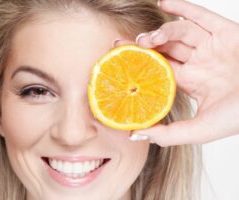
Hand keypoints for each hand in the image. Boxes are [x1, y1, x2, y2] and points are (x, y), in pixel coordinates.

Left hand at [115, 0, 238, 145]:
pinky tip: (164, 3)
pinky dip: (183, 8)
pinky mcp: (227, 32)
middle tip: (122, 44)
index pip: (158, 70)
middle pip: (165, 49)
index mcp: (191, 81)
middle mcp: (199, 62)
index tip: (119, 61)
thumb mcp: (201, 129)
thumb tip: (135, 135)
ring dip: (162, 32)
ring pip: (181, 33)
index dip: (139, 65)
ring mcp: (212, 46)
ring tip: (147, 38)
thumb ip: (169, 135)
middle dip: (143, 46)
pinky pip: (202, 17)